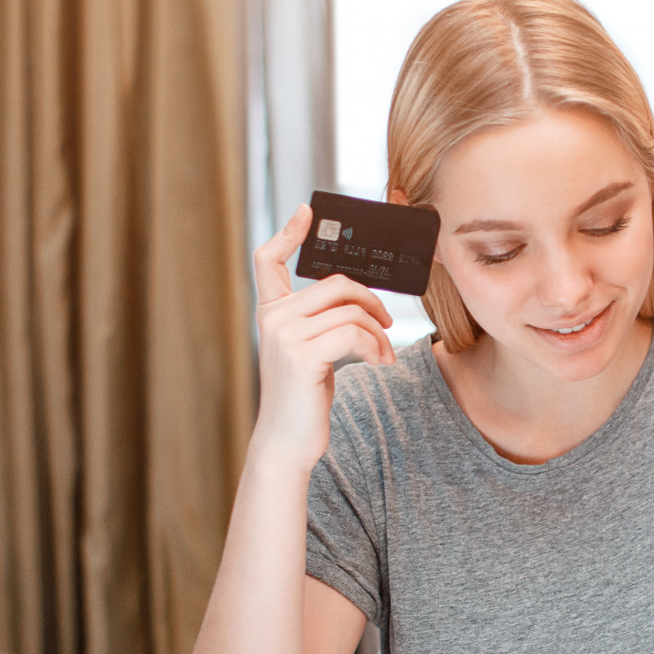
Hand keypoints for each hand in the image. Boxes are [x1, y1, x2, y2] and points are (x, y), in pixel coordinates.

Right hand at [249, 204, 395, 466]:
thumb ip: (318, 321)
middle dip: (371, 300)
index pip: (267, 260)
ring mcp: (284, 335)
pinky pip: (354, 333)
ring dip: (378, 332)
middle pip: (335, 283)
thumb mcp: (307, 351)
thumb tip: (356, 298)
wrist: (287, 442)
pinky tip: (379, 363)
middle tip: (386, 324)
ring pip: (350, 310)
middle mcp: (272, 318)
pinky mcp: (301, 356)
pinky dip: (376, 346)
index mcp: (270, 313)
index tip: (308, 212)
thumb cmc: (303, 397)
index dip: (288, 233)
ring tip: (383, 353)